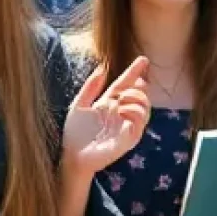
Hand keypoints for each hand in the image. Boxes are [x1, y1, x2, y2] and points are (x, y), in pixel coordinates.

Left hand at [61, 57, 152, 174]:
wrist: (72, 155)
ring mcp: (126, 126)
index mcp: (108, 104)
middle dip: (137, 88)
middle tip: (124, 91)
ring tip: (120, 102)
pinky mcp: (128, 139)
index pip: (125, 84)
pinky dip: (134, 112)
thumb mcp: (79, 104)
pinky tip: (122, 111)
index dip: (134, 72)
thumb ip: (91, 87)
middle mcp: (120, 114)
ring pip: (145, 108)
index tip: (142, 60)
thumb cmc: (74, 134)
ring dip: (136, 99)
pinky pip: (140, 123)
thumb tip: (103, 68)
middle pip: (140, 95)